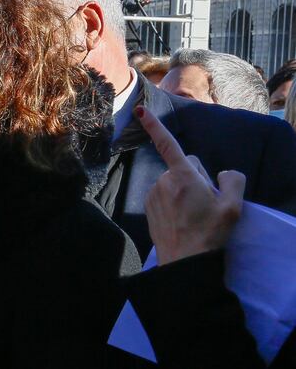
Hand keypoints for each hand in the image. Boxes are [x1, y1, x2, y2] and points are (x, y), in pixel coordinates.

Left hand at [137, 106, 245, 264]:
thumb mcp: (233, 207)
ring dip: (183, 190)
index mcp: (183, 176)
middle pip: (183, 166)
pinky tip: (181, 219)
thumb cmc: (210, 234)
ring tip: (193, 214)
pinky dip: (173, 201)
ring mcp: (153, 194)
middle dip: (195, 177)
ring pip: (173, 182)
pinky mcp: (148, 206)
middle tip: (206, 202)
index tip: (139, 109)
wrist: (184, 262)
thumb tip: (223, 173)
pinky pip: (164, 194)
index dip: (154, 125)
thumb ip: (232, 181)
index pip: (168, 144)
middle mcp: (163, 181)